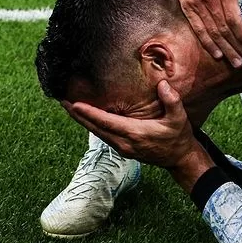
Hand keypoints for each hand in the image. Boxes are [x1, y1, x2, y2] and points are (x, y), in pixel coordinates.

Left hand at [63, 79, 199, 168]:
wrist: (179, 158)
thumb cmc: (178, 136)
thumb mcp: (179, 118)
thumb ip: (172, 100)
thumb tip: (162, 84)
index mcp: (135, 133)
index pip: (107, 122)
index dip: (89, 113)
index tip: (74, 104)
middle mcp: (124, 142)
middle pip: (95, 128)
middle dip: (78, 115)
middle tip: (62, 101)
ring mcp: (121, 147)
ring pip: (96, 133)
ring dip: (82, 121)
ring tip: (69, 107)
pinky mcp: (122, 148)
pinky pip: (102, 135)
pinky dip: (92, 125)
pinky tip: (87, 118)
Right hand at [176, 0, 241, 68]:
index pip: (234, 19)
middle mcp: (210, 0)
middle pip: (224, 30)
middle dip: (235, 47)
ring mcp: (197, 5)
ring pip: (211, 32)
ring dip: (223, 48)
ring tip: (234, 62)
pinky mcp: (187, 6)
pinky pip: (197, 28)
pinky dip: (206, 42)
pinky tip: (216, 53)